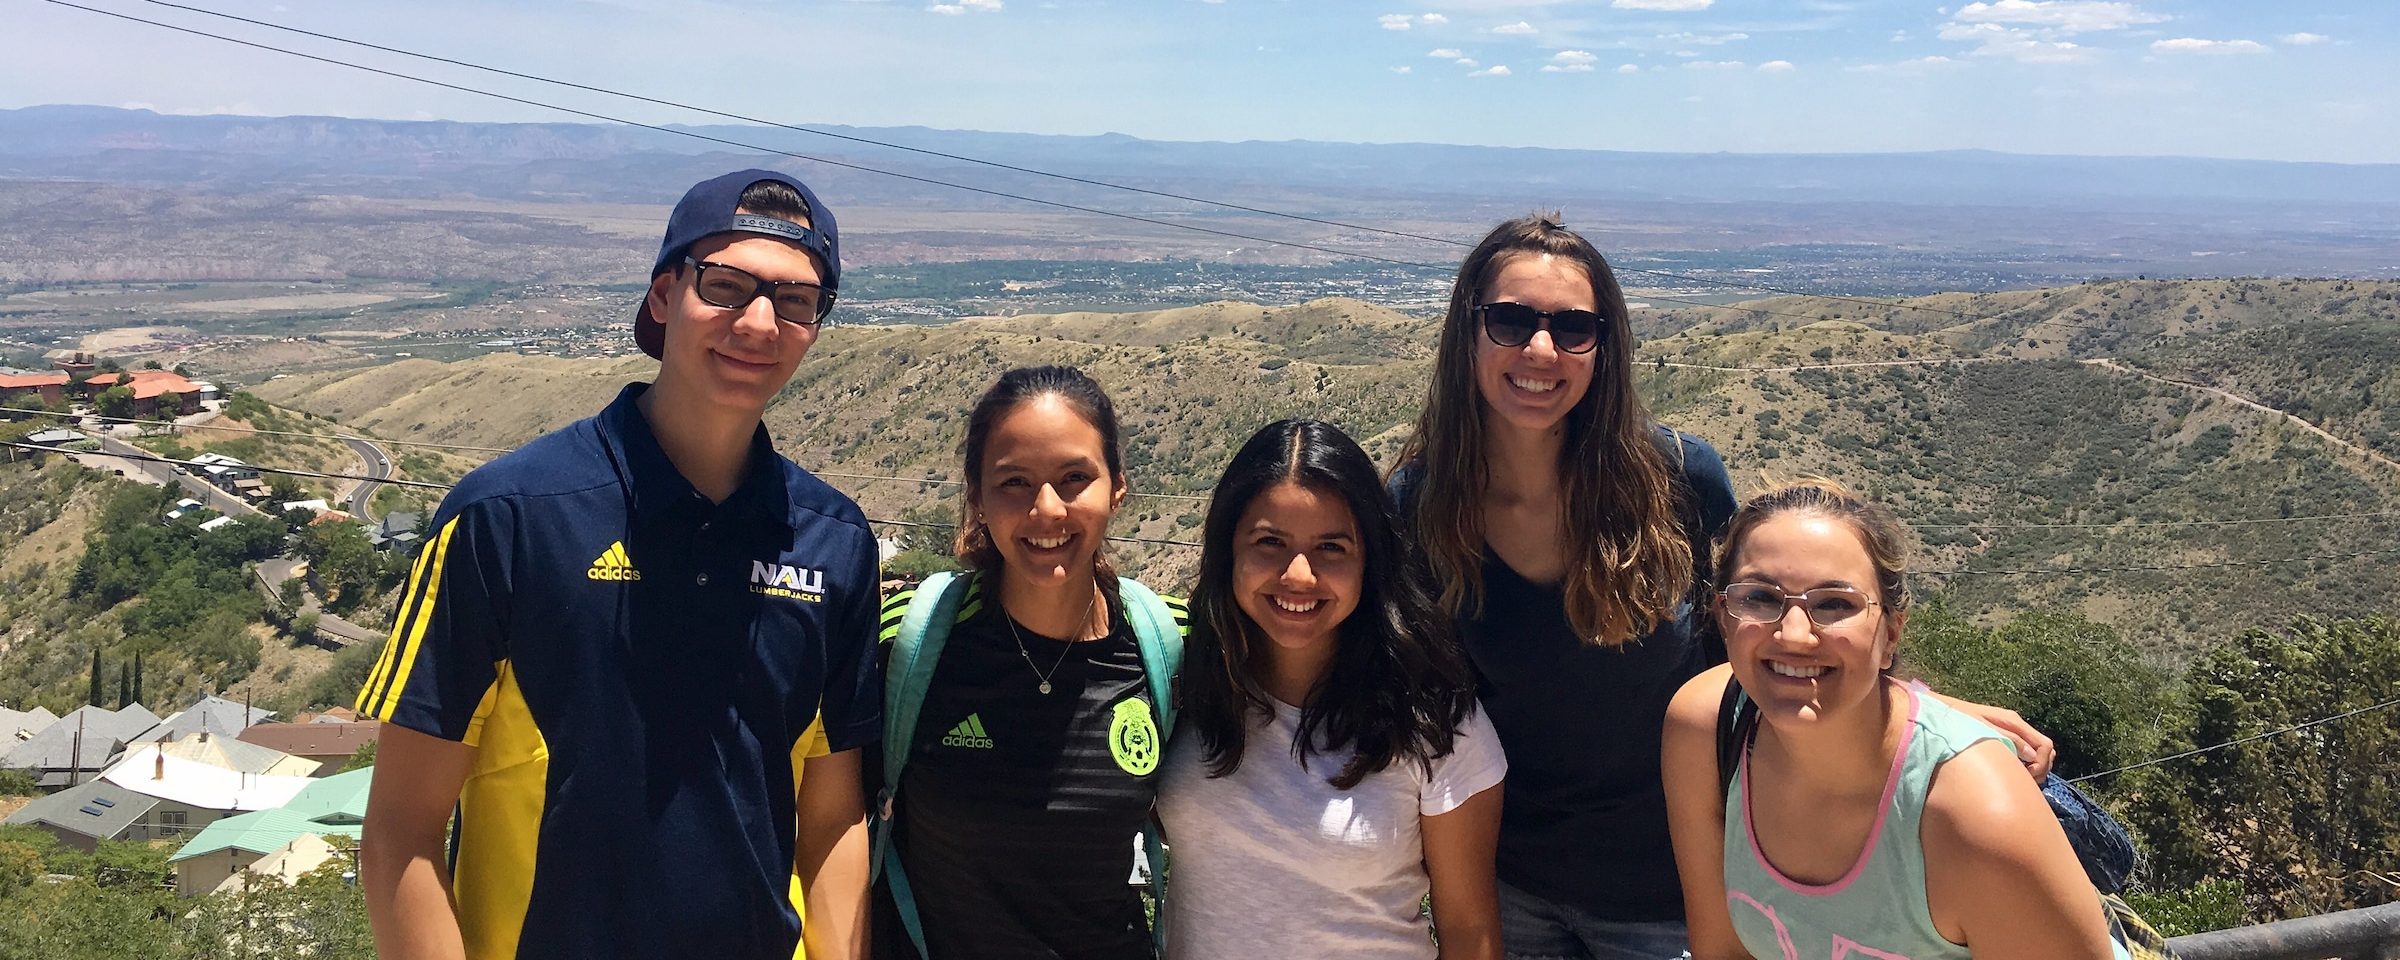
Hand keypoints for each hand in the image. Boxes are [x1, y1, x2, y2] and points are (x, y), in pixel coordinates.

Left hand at [1932, 693, 2053, 778]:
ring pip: (2036, 752)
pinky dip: (2024, 764)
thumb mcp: (1982, 731)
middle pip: (2045, 749)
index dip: (2041, 764)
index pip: (2044, 745)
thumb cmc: (1958, 721)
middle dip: (2041, 768)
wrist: (1940, 711)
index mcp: (2013, 722)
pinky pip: (2023, 752)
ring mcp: (2011, 731)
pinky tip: (2011, 772)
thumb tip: (2031, 756)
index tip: (2028, 777)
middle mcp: (2016, 725)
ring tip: (2019, 779)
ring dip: (2034, 767)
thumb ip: (2008, 741)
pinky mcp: (2003, 737)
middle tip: (2026, 782)